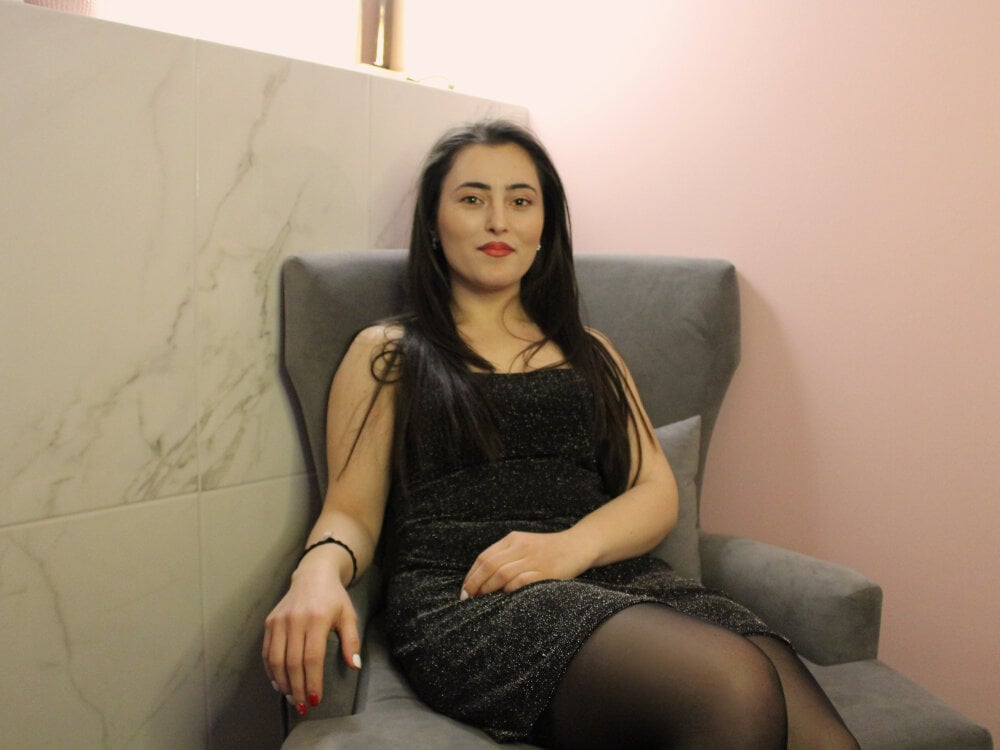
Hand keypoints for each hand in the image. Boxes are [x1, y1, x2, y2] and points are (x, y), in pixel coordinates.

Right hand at [262, 549, 361, 715]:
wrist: (313, 575)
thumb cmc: (334, 598)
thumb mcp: (348, 616)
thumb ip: (352, 641)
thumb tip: (355, 665)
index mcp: (317, 619)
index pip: (312, 658)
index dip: (313, 681)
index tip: (316, 700)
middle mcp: (295, 620)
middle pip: (293, 663)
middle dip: (298, 688)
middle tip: (303, 706)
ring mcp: (279, 621)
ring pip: (276, 660)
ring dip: (283, 683)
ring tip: (292, 698)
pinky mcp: (270, 622)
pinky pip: (267, 652)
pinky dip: (271, 671)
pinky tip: (279, 683)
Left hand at [461, 530, 589, 598]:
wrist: (578, 545)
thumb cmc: (548, 550)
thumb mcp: (524, 545)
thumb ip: (505, 556)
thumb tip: (480, 579)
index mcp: (513, 539)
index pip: (484, 557)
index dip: (471, 575)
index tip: (465, 591)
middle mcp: (521, 546)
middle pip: (489, 565)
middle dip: (475, 584)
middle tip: (469, 599)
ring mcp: (534, 559)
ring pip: (502, 574)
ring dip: (488, 589)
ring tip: (482, 600)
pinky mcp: (546, 571)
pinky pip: (521, 581)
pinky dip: (509, 590)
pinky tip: (504, 597)